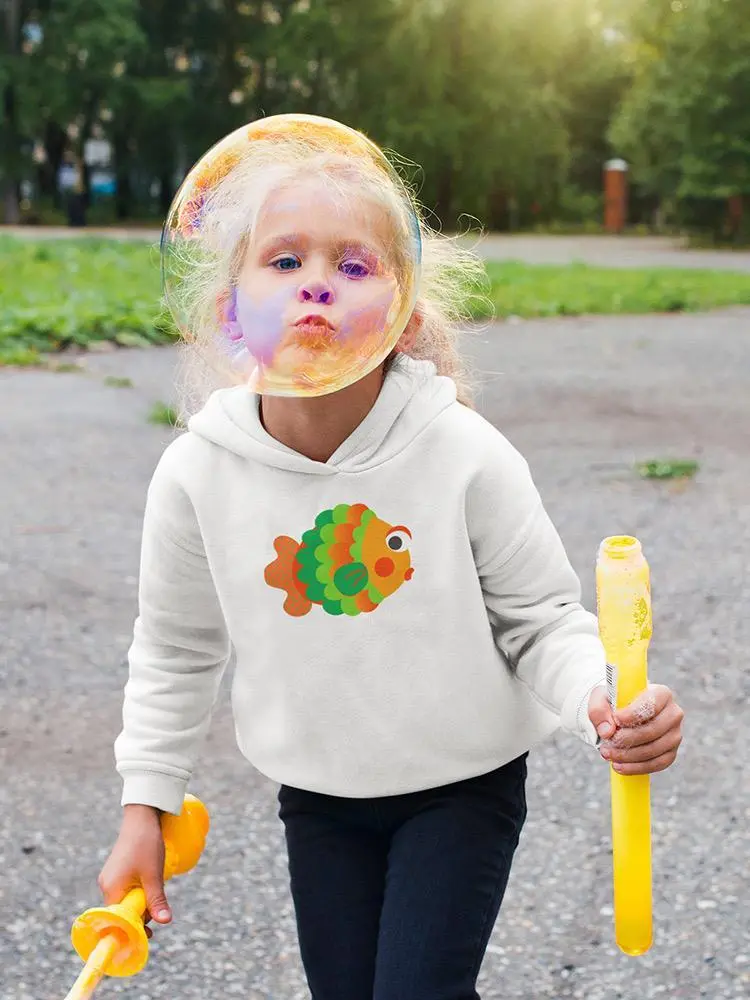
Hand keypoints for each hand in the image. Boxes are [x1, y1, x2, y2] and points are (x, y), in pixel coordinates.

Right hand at [97, 804, 171, 938]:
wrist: (142, 817)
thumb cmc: (146, 844)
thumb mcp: (154, 874)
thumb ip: (157, 900)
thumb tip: (165, 922)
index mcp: (111, 890)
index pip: (119, 920)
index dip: (134, 928)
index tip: (150, 933)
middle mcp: (107, 886)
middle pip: (123, 911)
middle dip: (141, 913)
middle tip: (159, 908)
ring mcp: (111, 878)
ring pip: (127, 900)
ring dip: (142, 901)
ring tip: (156, 887)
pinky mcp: (116, 872)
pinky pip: (127, 889)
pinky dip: (139, 891)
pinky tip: (150, 880)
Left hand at [588, 683, 683, 774]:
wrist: (622, 715)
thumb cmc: (614, 703)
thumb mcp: (601, 698)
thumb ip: (599, 710)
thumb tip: (607, 731)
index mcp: (661, 693)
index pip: (652, 704)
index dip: (634, 714)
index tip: (616, 719)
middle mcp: (673, 713)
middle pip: (653, 730)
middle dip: (626, 739)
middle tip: (606, 744)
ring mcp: (674, 734)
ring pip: (654, 749)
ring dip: (628, 755)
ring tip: (607, 754)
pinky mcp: (670, 752)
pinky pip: (657, 764)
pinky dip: (636, 767)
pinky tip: (619, 766)